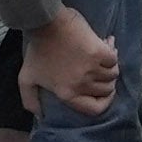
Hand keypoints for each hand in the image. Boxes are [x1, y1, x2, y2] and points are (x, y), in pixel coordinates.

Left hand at [26, 6, 124, 120]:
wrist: (47, 24)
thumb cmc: (37, 50)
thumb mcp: (26, 79)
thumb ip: (31, 101)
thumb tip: (40, 116)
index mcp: (67, 93)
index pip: (94, 109)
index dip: (104, 104)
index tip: (105, 95)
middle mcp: (82, 84)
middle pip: (106, 90)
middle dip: (106, 82)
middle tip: (101, 72)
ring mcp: (93, 68)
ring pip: (113, 74)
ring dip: (110, 67)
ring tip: (103, 58)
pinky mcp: (100, 53)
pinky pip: (114, 59)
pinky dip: (112, 52)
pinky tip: (106, 45)